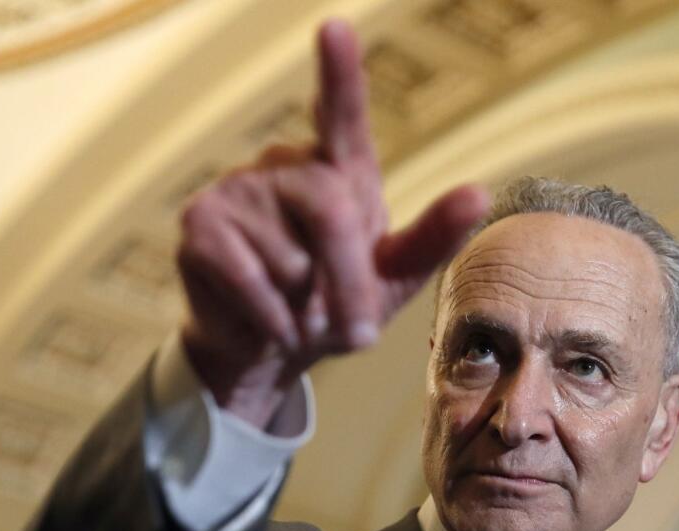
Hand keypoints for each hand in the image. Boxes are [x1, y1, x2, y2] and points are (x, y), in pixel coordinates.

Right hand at [176, 19, 488, 427]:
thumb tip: (479, 193)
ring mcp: (237, 189)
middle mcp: (285, 165)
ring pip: (291, 259)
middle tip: (359, 336)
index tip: (334, 30)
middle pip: (331, 212)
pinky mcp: (199, 225)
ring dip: (308, 309)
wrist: (271, 351)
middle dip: (349, 283)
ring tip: (300, 312)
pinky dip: (273, 320)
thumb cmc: (337, 305)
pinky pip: (251, 280)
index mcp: (339, 169)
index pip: (342, 113)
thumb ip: (432, 238)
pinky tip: (270, 323)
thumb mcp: (394, 278)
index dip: (339, 74)